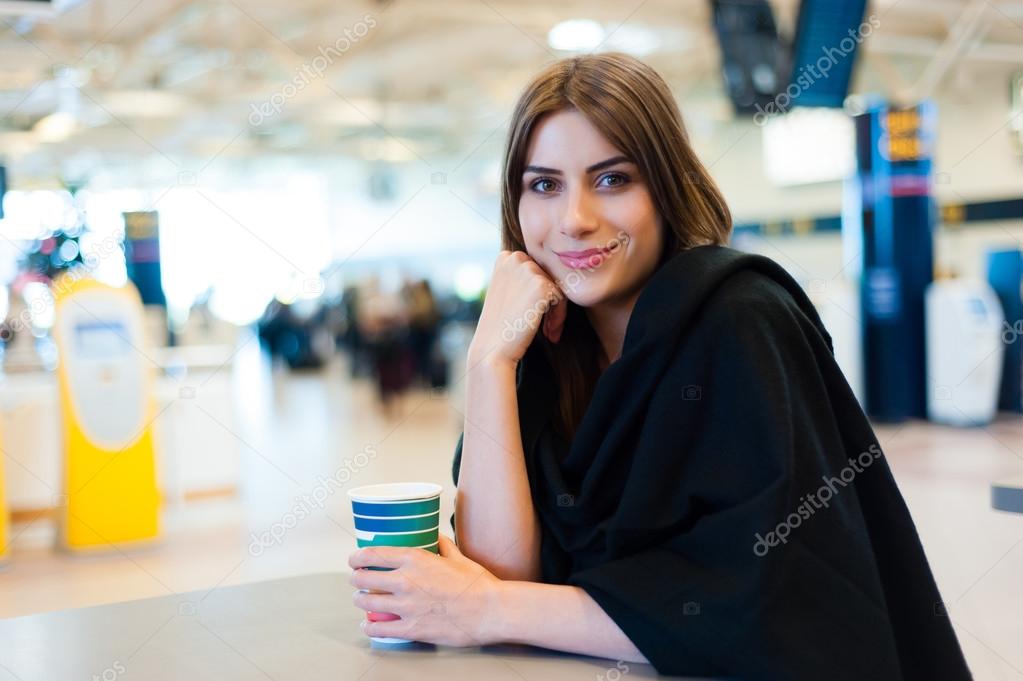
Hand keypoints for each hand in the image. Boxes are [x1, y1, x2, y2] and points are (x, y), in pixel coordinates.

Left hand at [349, 535, 503, 646]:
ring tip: (361, 600)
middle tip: (357, 580)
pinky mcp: (411, 629)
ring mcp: (406, 606)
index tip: (355, 559)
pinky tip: (369, 626)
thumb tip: (438, 538)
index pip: (373, 554)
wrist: (491, 610)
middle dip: (356, 579)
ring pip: (366, 602)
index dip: (358, 557)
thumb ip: (444, 547)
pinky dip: (369, 628)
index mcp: (415, 559)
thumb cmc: (478, 584)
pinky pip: (378, 629)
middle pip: (364, 578)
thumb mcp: (459, 558)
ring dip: (360, 601)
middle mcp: (405, 580)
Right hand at [468, 250, 567, 365]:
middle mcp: (515, 258)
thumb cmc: (501, 326)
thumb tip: (552, 276)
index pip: (537, 269)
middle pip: (550, 276)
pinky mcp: (541, 284)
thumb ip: (524, 279)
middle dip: (551, 303)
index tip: (537, 316)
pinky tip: (549, 333)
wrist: (492, 350)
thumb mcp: (508, 292)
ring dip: (556, 312)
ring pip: (558, 287)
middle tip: (546, 328)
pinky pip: (563, 298)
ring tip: (548, 332)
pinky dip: (560, 317)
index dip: (540, 295)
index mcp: (505, 257)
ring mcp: (528, 269)